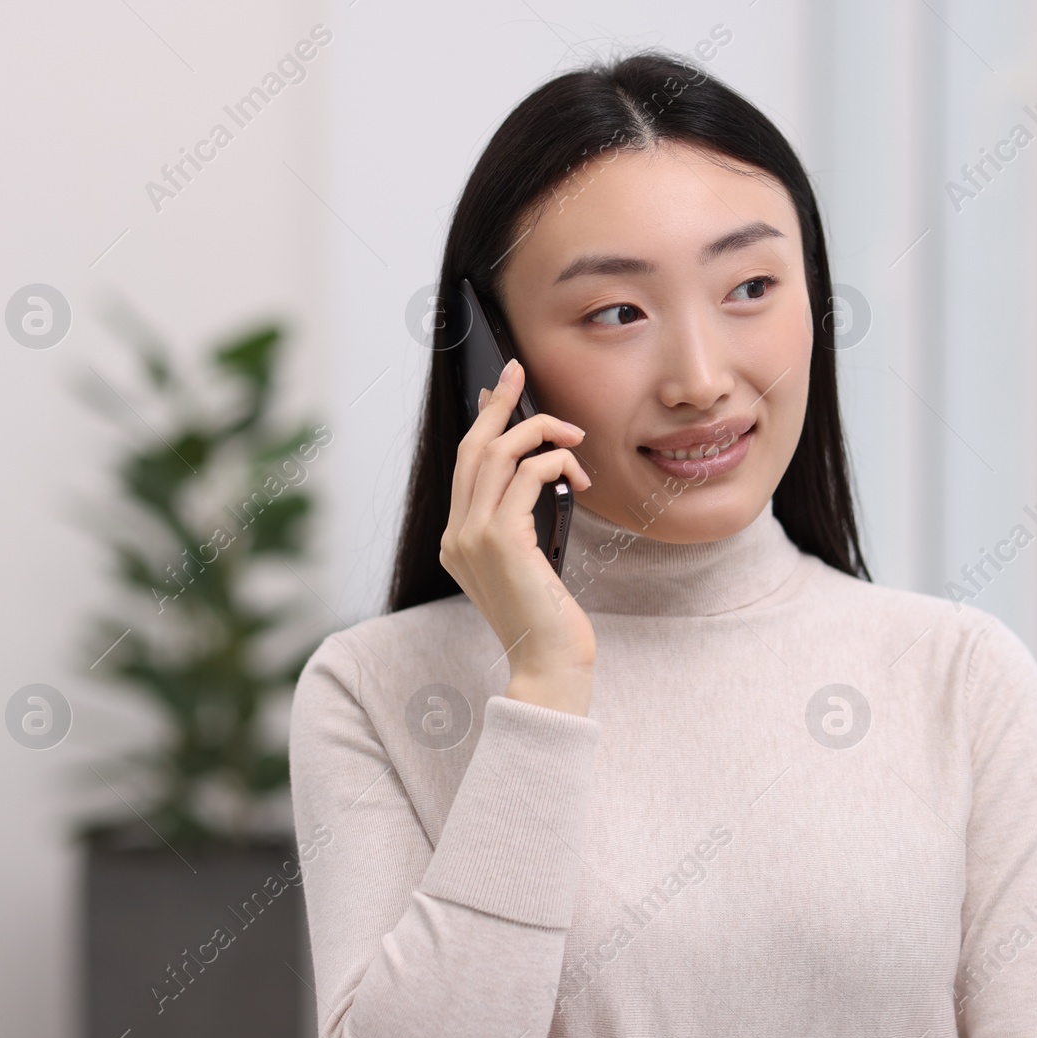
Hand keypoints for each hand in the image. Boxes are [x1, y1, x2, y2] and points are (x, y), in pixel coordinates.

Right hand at [440, 357, 595, 716]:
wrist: (549, 664)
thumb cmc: (547, 619)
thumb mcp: (528, 565)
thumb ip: (520, 526)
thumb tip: (536, 475)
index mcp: (457, 542)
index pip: (465, 466)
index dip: (482, 423)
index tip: (500, 393)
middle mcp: (456, 535)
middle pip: (472, 448)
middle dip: (498, 405)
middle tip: (520, 372)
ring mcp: (473, 537)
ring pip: (498, 454)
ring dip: (540, 432)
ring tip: (574, 436)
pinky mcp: (502, 540)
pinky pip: (528, 475)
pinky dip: (556, 463)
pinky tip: (580, 475)